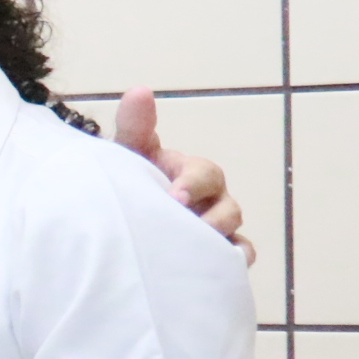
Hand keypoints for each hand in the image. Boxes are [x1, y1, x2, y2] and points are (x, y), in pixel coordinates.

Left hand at [114, 88, 253, 261]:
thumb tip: (140, 90)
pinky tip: (218, 268)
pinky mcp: (216, 252)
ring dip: (217, 240)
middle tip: (185, 230)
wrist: (121, 217)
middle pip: (227, 206)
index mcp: (192, 172)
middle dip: (210, 217)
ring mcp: (216, 225)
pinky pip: (236, 256)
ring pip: (232, 232)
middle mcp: (210, 198)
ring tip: (195, 252)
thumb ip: (135, 127)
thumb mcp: (130, 154)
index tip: (175, 197)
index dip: (192, 184)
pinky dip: (233, 261)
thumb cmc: (131, 179)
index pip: (203, 173)